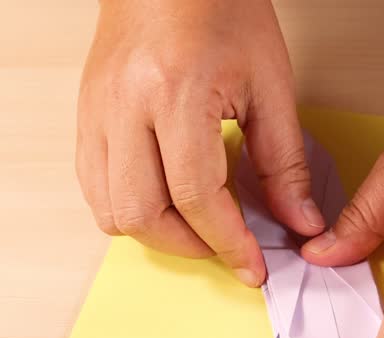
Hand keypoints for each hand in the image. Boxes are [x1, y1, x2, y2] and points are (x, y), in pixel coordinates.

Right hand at [77, 0, 321, 285]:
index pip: (195, 196)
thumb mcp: (270, 85)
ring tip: (197, 227)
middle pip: (140, 214)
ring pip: (108, 209)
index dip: (228, 242)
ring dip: (155, 233)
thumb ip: (284, 163)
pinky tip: (165, 200)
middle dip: (189, 246)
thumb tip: (298, 223)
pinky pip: (93, 184)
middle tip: (227, 247)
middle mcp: (124, 105)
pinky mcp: (84, 113)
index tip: (253, 266)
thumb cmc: (220, 9)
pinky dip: (128, 207)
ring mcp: (95, 110)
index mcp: (174, 92)